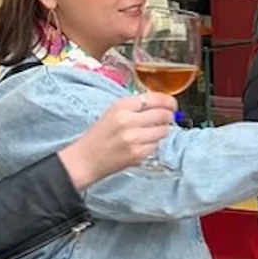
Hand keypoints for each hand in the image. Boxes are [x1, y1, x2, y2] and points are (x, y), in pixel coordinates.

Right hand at [58, 93, 177, 189]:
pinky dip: (154, 145)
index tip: (172, 105)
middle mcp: (127, 120)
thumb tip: (162, 104)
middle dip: (168, 117)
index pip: (155, 98)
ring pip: (164, 130)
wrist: (85, 159)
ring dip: (161, 132)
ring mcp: (133, 137)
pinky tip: (143, 145)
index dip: (168, 101)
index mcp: (121, 106)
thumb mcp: (113, 113)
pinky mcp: (138, 153)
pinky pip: (157, 145)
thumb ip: (136, 106)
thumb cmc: (100, 136)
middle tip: (165, 120)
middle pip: (163, 114)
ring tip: (150, 134)